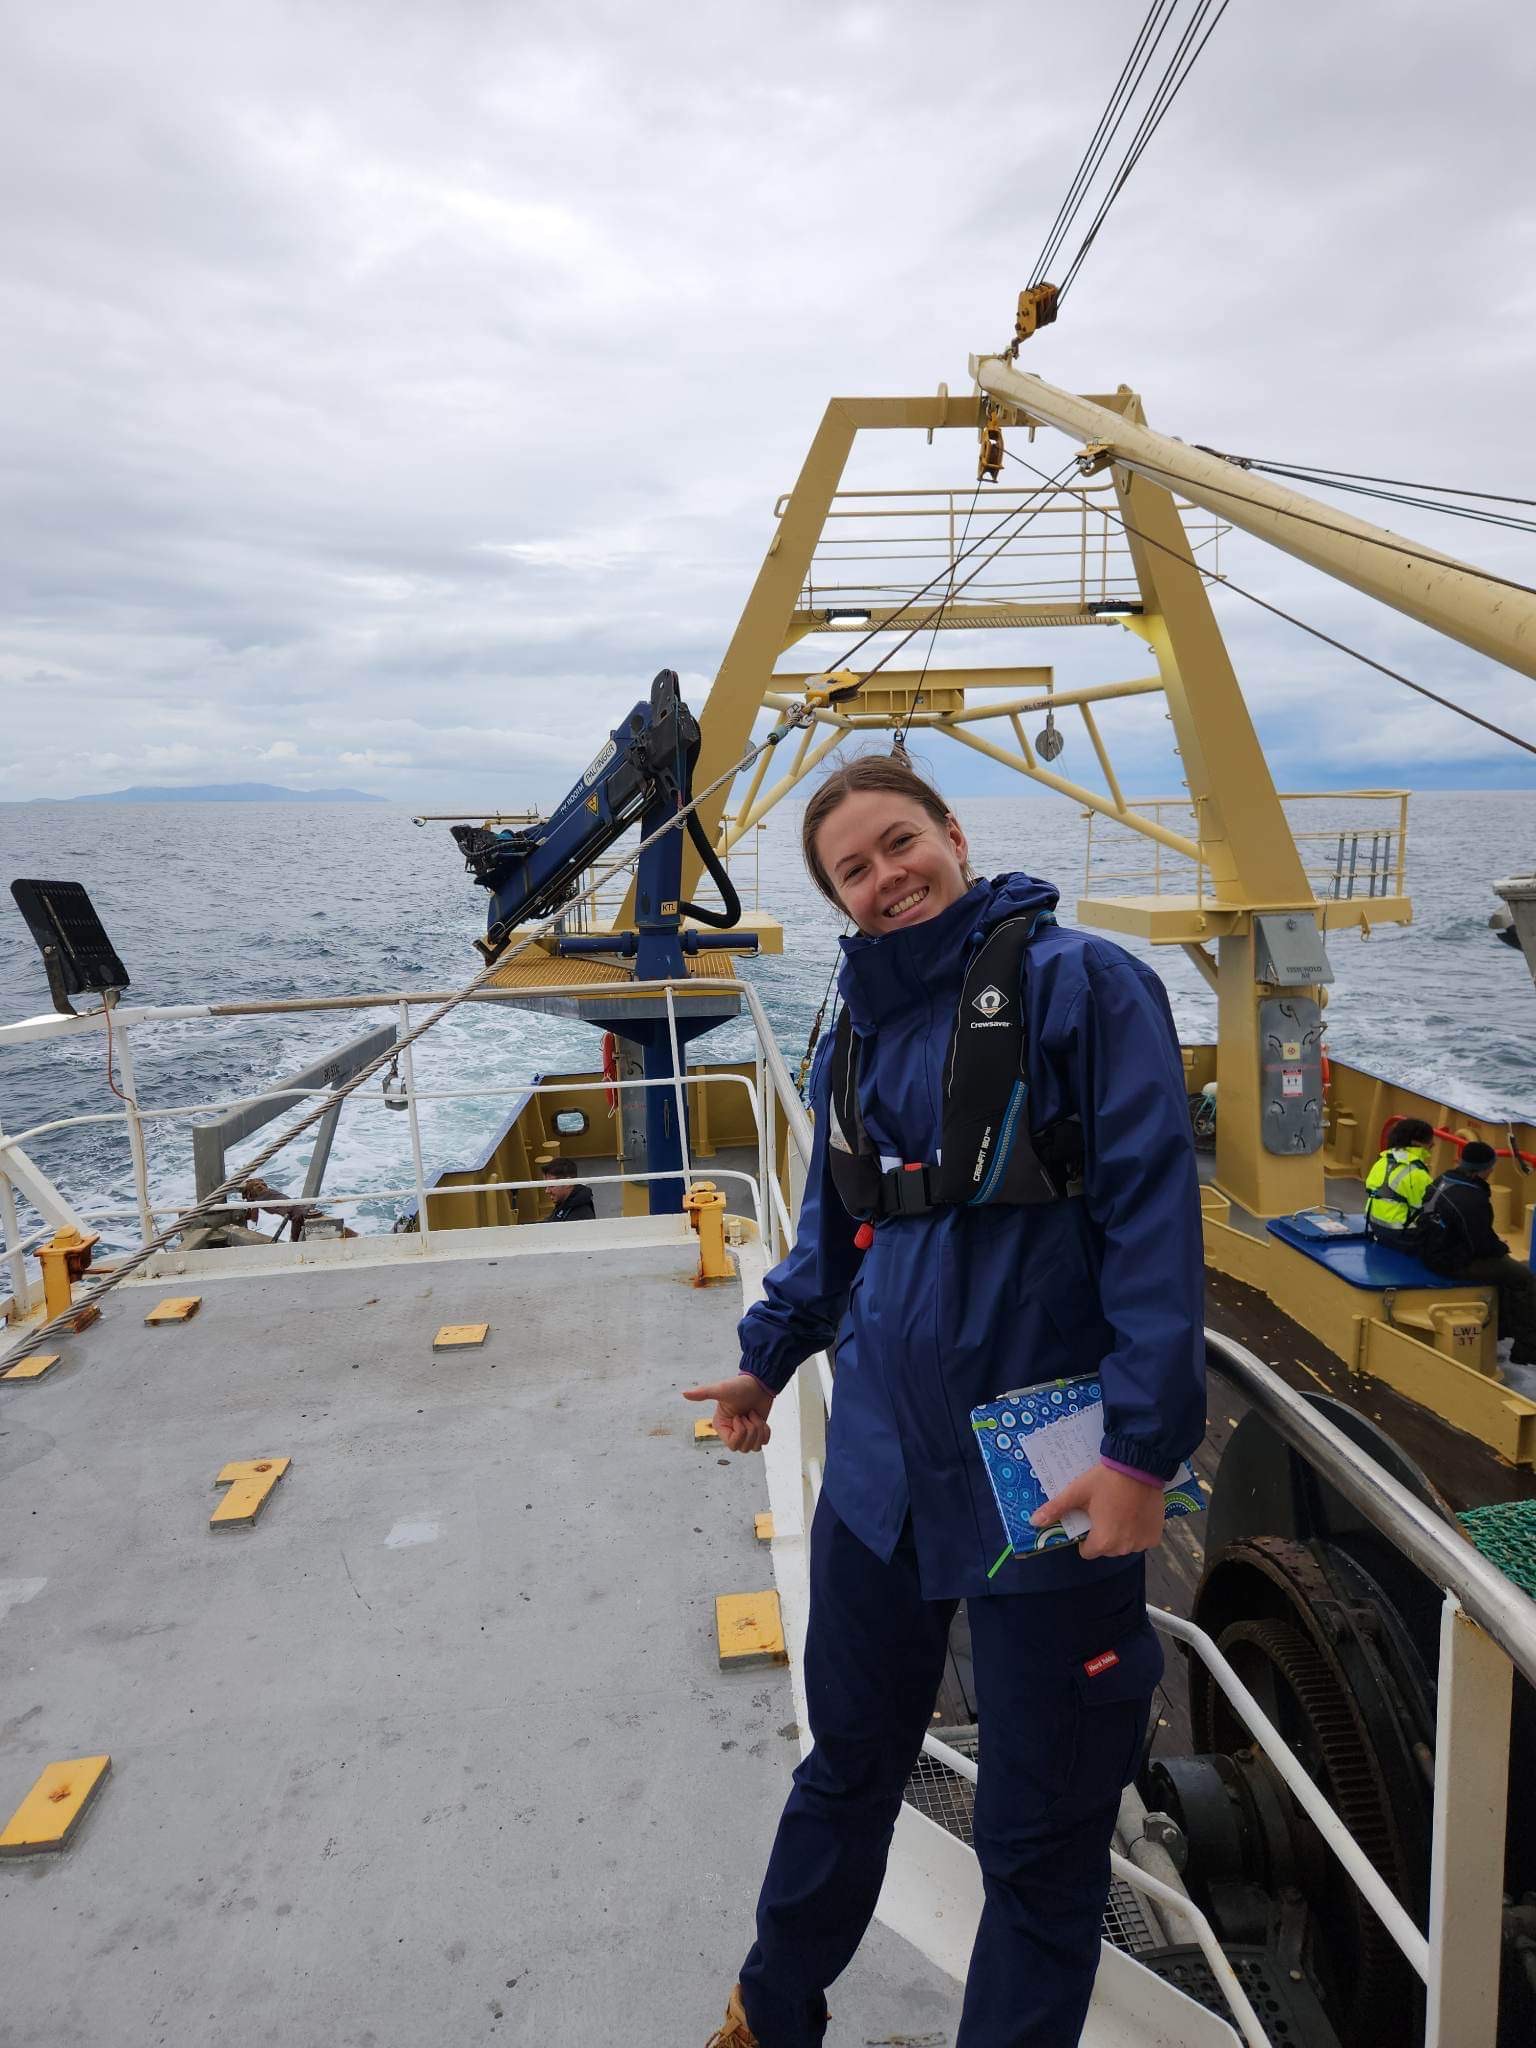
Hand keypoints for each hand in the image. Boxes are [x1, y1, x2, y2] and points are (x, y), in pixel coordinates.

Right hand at [682, 1373, 775, 1452]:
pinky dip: (765, 1431)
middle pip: (744, 1448)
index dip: (740, 1432)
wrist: (760, 1382)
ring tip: (754, 1415)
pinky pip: (763, 1442)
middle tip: (748, 1413)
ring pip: (754, 1447)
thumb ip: (703, 1393)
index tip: (739, 1416)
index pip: (732, 1444)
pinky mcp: (757, 1432)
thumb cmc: (740, 1386)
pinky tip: (761, 1419)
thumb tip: (684, 1393)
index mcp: (721, 1426)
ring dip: (759, 1429)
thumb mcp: (721, 1390)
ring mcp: (745, 1433)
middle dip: (751, 1430)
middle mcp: (731, 1431)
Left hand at [1031, 1464, 1166, 1560]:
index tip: (1088, 1520)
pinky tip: (1134, 1513)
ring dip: (1121, 1534)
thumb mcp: (1077, 1492)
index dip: (1085, 1538)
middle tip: (1104, 1511)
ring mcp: (1142, 1543)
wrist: (1139, 1466)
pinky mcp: (1155, 1536)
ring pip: (1124, 1545)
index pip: (1087, 1552)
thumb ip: (1056, 1508)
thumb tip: (1034, 1522)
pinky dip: (1137, 1531)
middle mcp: (1124, 1548)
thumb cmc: (1106, 1480)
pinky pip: (1141, 1540)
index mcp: (1103, 1541)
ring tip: (1120, 1510)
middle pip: (1106, 1549)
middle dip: (1103, 1535)